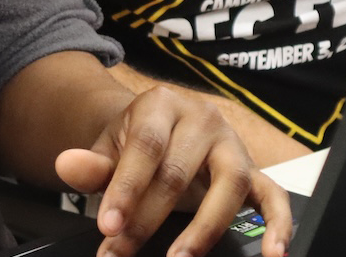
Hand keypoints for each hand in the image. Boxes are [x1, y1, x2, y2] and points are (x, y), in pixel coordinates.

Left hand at [53, 84, 292, 256]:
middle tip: (121, 252)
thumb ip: (91, 163)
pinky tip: (274, 253)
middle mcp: (204, 118)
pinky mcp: (255, 170)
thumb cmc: (133, 143)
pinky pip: (274, 195)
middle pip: (180, 172)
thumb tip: (67, 165)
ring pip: (231, 183)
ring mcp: (233, 144)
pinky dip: (279, 224)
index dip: (126, 188)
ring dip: (205, 228)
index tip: (108, 225)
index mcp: (162, 104)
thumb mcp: (108, 147)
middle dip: (148, 219)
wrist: (159, 131)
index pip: (146, 146)